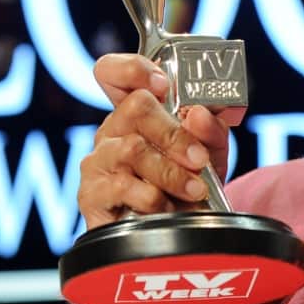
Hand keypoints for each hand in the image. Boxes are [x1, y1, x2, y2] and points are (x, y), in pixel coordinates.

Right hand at [77, 53, 240, 231]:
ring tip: (195, 190)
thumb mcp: (212, 153)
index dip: (133, 68)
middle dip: (174, 133)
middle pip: (134, 107)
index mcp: (137, 112)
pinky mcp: (91, 194)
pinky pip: (122, 186)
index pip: (114, 72)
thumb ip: (212, 130)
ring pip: (132, 149)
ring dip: (171, 172)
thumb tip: (199, 115)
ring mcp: (99, 161)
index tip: (161, 83)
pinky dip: (154, 197)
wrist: (181, 234)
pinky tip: (166, 206)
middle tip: (199, 158)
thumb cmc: (190, 186)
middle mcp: (113, 131)